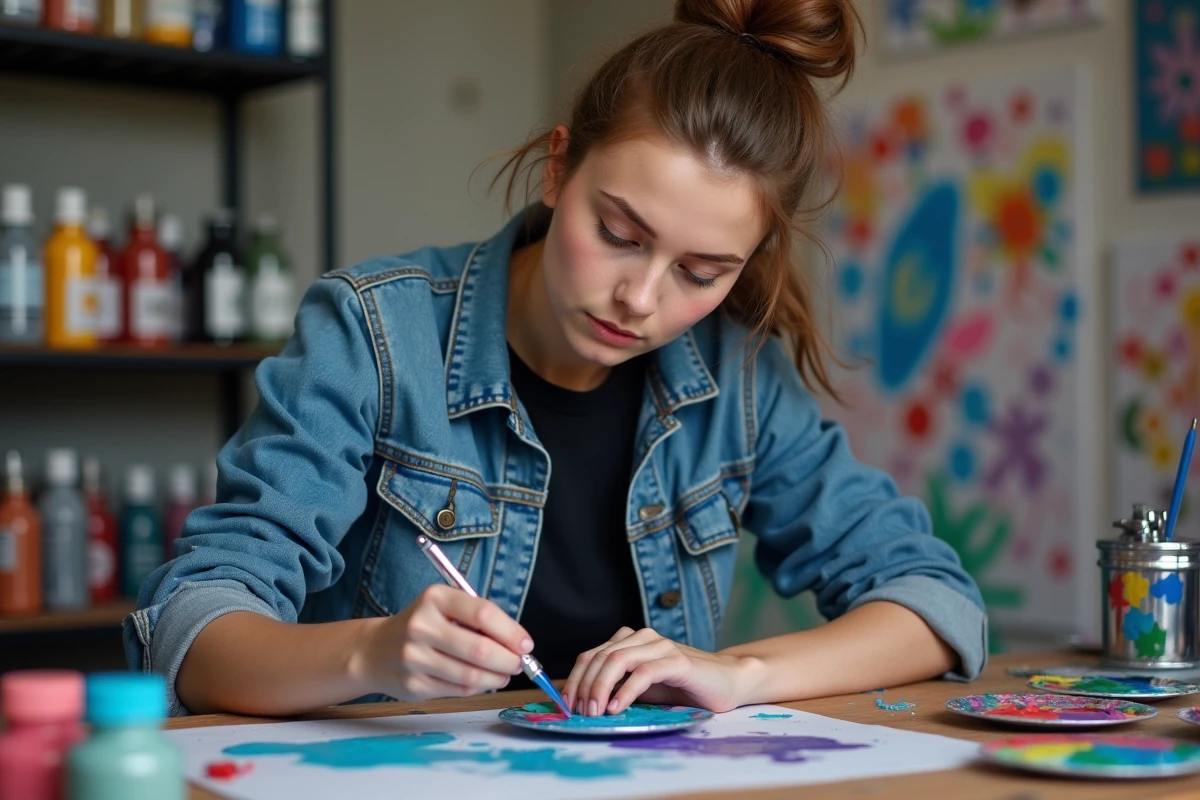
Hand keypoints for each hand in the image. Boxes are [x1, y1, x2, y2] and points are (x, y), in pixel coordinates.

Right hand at [357, 584, 532, 700]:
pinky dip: (478, 688)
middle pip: (479, 649)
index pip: (482, 613)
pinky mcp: (413, 685)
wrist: (376, 650)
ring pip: (471, 676)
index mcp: (434, 598)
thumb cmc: (424, 625)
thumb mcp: (446, 608)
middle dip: (508, 660)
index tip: (526, 644)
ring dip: (496, 677)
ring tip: (504, 674)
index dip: (511, 632)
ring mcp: (414, 657)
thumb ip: (478, 620)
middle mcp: (421, 626)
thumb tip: (518, 645)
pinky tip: (482, 681)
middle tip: (519, 664)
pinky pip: (458, 691)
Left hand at [561, 627, 754, 716]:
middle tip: (579, 710)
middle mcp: (643, 638)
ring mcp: (661, 647)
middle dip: (584, 685)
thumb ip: (617, 686)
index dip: (575, 678)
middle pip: (601, 656)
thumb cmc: (683, 688)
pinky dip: (626, 690)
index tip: (566, 703)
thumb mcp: (642, 688)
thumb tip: (582, 701)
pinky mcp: (678, 661)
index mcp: (630, 641)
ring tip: (595, 710)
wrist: (726, 682)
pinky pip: (645, 672)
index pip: (592, 655)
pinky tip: (617, 707)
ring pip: (618, 659)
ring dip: (601, 687)